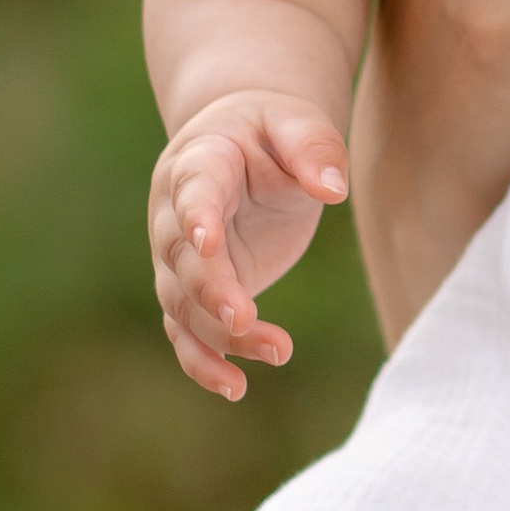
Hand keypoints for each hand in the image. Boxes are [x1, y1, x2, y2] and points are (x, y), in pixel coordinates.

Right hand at [152, 91, 350, 397]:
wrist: (246, 138)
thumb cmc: (273, 127)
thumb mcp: (298, 123)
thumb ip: (313, 147)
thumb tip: (334, 188)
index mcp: (199, 163)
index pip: (192, 193)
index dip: (197, 218)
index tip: (208, 244)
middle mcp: (175, 215)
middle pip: (183, 260)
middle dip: (211, 291)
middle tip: (244, 317)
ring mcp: (182, 257)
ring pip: (184, 305)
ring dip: (221, 335)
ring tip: (278, 350)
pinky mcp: (198, 288)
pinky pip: (188, 331)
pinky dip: (204, 361)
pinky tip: (236, 387)